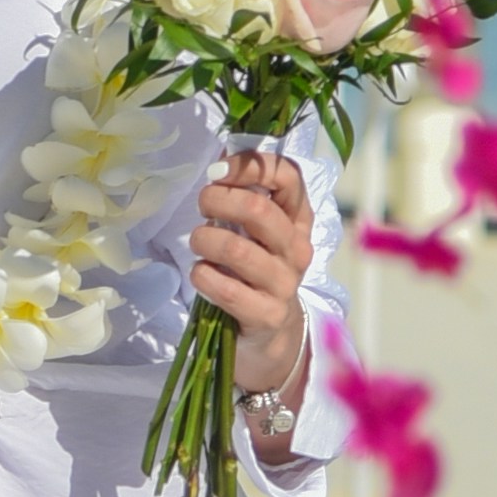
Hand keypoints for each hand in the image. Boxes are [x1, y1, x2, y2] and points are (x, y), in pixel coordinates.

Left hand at [191, 149, 313, 409]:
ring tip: (198, 243)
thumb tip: (219, 158)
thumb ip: (244, 197)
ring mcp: (285, 284)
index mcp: (298, 220)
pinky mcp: (267, 315)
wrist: (270, 339)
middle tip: (202, 208)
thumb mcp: (257, 234)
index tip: (217, 170)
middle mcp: (297, 249)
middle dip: (217, 201)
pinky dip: (202, 275)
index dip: (250, 164)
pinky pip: (224, 288)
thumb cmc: (255, 274)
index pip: (288, 176)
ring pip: (236, 249)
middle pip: (258, 210)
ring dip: (203, 240)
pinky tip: (202, 274)